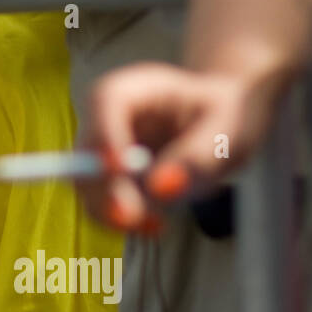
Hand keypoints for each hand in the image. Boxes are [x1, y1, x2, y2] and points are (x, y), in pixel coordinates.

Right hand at [81, 62, 281, 231]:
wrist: (220, 121)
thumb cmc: (225, 115)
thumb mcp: (225, 132)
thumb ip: (195, 156)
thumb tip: (159, 188)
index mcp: (133, 87)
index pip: (105, 101)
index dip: (105, 134)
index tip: (117, 169)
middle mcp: (105, 115)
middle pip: (86, 151)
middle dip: (105, 189)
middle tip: (137, 217)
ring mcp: (100, 146)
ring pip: (86, 184)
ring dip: (113, 211)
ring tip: (157, 222)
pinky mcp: (104, 176)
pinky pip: (99, 203)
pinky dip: (121, 220)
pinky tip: (155, 224)